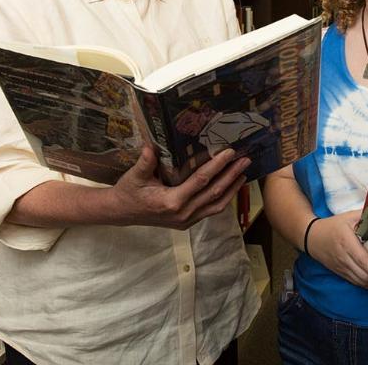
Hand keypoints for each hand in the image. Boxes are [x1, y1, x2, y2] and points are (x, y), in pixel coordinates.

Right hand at [110, 145, 249, 229]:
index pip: (201, 181)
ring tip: (244, 174)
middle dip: (232, 176)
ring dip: (232, 189)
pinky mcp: (187, 223)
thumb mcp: (134, 176)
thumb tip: (150, 145)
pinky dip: (223, 198)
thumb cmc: (129, 191)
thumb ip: (145, 162)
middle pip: (214, 193)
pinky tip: (230, 187)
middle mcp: (183, 214)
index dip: (217, 166)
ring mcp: (187, 221)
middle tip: (246, 160)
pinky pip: (210, 211)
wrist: (122, 212)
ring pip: (217, 206)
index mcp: (172, 202)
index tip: (230, 153)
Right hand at [307, 212, 367, 289]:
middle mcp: (344, 257)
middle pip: (367, 275)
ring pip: (364, 282)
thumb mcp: (349, 216)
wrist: (313, 237)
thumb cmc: (333, 225)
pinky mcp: (342, 273)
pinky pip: (358, 284)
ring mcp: (342, 267)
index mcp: (346, 242)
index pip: (366, 261)